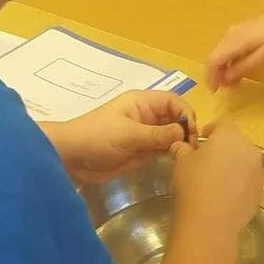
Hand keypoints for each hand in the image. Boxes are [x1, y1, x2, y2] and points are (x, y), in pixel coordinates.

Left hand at [42, 92, 196, 183]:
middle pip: (175, 118)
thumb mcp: (129, 134)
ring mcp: (145, 135)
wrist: (71, 157)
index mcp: (142, 103)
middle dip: (186, 130)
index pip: (173, 101)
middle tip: (191, 148)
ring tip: (187, 157)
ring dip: (180, 144)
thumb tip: (184, 133)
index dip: (185, 113)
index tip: (191, 132)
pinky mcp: (141, 152)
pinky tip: (177, 161)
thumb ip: (157, 134)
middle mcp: (147, 117)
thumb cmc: (97, 137)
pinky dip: (171, 154)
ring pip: (171, 135)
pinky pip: (162, 150)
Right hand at [172, 125, 262, 234]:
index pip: (223, 123)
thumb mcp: (181, 162)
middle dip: (224, 148)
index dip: (212, 129)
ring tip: (217, 179)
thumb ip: (183, 149)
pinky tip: (225, 195)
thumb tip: (181, 146)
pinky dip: (240, 182)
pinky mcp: (260, 191)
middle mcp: (249, 149)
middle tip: (208, 160)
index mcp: (229, 136)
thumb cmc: (193, 184)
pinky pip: (249, 180)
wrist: (210, 222)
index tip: (202, 139)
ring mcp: (257, 171)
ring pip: (245, 161)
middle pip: (237, 142)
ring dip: (234, 165)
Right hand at [206, 0, 263, 89]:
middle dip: (216, 75)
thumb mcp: (263, 57)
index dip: (211, 77)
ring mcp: (235, 33)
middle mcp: (230, 36)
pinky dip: (230, 62)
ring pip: (221, 53)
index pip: (213, 61)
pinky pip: (229, 49)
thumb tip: (225, 79)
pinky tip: (240, 69)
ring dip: (223, 69)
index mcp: (233, 42)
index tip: (215, 91)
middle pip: (215, 57)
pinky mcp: (241, 32)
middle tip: (226, 90)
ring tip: (234, 84)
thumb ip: (242, 68)